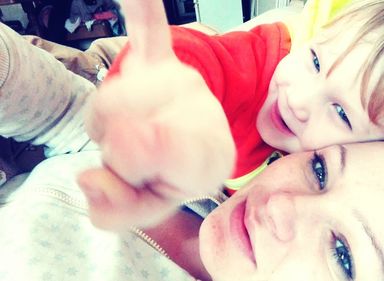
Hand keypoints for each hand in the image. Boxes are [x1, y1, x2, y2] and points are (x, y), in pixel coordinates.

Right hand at [78, 0, 234, 230]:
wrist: (197, 144)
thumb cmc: (172, 176)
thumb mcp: (151, 208)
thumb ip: (120, 209)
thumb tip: (89, 177)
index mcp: (205, 157)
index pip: (160, 153)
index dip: (135, 162)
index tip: (128, 158)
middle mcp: (198, 112)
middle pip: (120, 131)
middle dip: (115, 153)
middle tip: (138, 158)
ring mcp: (179, 82)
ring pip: (108, 101)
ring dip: (104, 125)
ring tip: (132, 132)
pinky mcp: (161, 59)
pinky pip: (150, 31)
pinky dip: (142, 10)